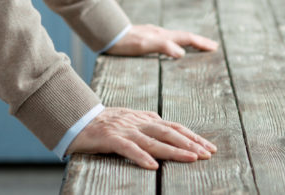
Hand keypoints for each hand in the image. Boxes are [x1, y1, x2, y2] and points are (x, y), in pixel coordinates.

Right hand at [67, 107, 216, 168]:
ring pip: (153, 140)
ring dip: (174, 150)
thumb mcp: (129, 120)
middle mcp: (138, 122)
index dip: (191, 136)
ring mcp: (124, 129)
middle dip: (190, 143)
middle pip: (169, 132)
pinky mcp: (110, 138)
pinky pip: (128, 148)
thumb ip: (146, 122)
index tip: (208, 146)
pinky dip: (141, 157)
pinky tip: (153, 166)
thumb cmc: (103, 123)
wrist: (75, 119)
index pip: (173, 126)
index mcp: (144, 118)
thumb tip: (165, 124)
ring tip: (191, 158)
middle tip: (207, 153)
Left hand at [105, 24, 217, 57]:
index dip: (201, 43)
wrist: (108, 35)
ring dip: (189, 42)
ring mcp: (153, 35)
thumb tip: (182, 53)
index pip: (187, 38)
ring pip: (176, 37)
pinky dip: (176, 43)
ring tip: (197, 46)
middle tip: (212, 46)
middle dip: (199, 42)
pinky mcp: (146, 38)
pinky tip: (171, 47)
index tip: (214, 47)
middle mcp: (160, 33)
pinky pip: (167, 40)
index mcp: (163, 36)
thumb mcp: (144, 45)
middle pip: (184, 36)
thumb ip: (163, 47)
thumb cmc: (125, 43)